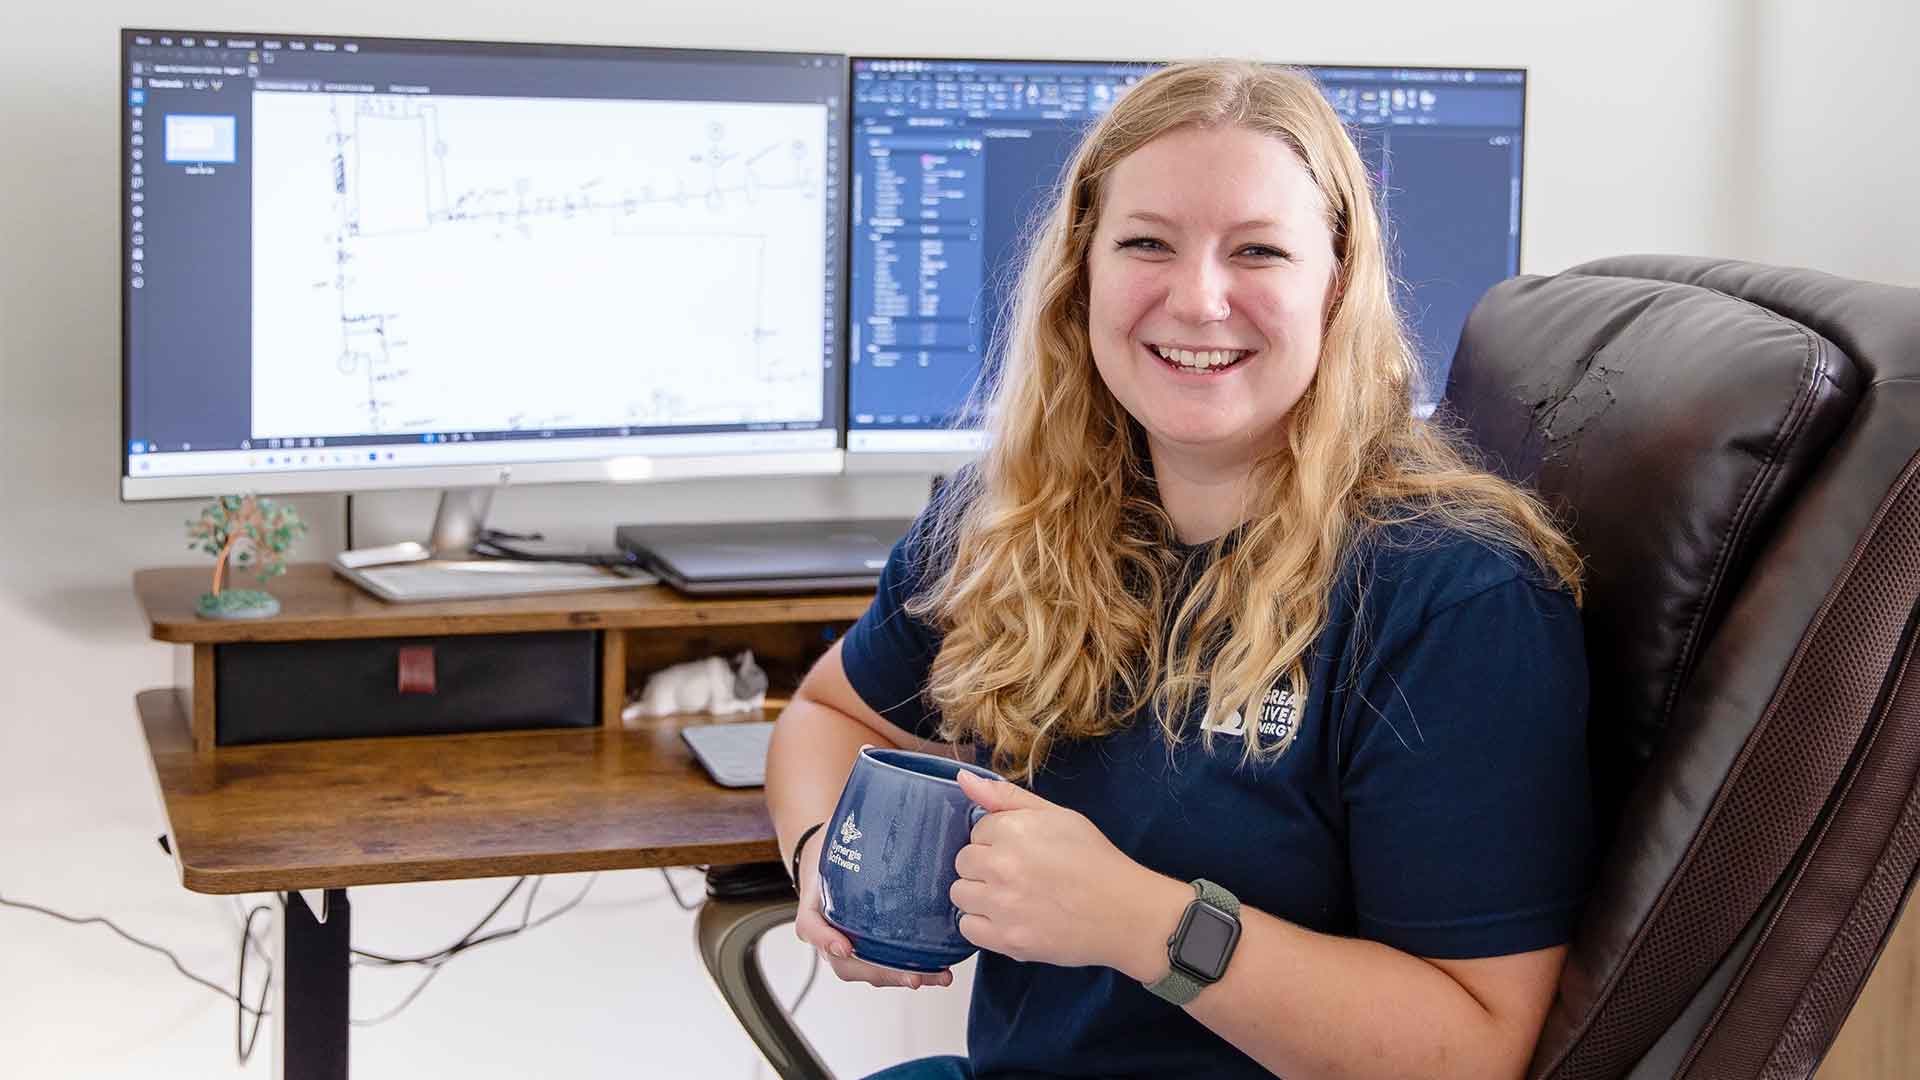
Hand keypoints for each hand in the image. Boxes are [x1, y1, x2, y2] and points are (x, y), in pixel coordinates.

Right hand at [791, 826, 954, 989]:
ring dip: (900, 977)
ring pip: (867, 971)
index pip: (810, 926)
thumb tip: (882, 792)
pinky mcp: (867, 945)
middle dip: (880, 972)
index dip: (824, 938)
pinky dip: (908, 971)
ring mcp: (846, 942)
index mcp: (813, 903)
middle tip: (911, 976)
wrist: (824, 856)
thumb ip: (848, 825)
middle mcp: (827, 930)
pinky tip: (937, 970)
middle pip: (845, 963)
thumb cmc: (828, 847)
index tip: (844, 944)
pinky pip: (883, 966)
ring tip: (934, 976)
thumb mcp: (831, 835)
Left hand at [951, 770, 1178, 973]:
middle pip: (963, 862)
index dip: (998, 840)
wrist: (1125, 913)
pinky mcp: (1007, 940)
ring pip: (959, 894)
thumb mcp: (1058, 815)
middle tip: (1017, 874)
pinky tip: (1007, 918)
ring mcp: (1002, 906)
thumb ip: (1006, 797)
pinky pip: (967, 928)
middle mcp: (1001, 867)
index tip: (1022, 851)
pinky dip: (982, 924)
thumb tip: (963, 778)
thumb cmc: (1095, 860)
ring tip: (1010, 896)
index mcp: (1013, 831)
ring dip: (979, 894)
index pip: (977, 831)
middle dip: (985, 866)